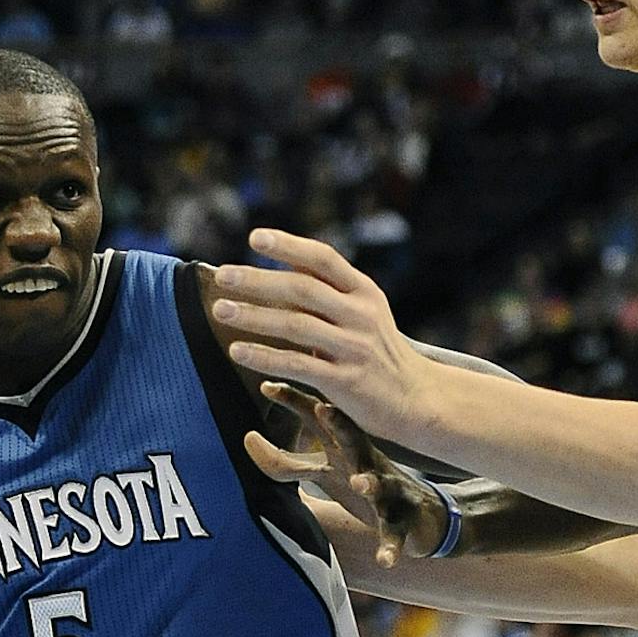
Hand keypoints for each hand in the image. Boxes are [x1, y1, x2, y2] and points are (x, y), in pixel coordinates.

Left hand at [213, 229, 443, 442]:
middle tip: (222, 275)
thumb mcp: (365, 313)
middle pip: (302, 289)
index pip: (323, 259)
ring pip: (295, 325)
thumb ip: (330, 293)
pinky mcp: (346, 381)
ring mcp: (355, 348)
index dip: (289, 246)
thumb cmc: (379, 353)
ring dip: (253, 316)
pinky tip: (238, 351)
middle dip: (257, 280)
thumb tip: (283, 267)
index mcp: (364, 292)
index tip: (255, 238)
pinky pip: (297, 365)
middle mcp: (361, 315)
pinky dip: (264, 356)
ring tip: (221, 310)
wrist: (416, 399)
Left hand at [244, 383, 448, 567]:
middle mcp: (368, 463)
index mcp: (347, 450)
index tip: (267, 386)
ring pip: (379, 483)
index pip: (319, 420)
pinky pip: (394, 535)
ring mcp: (388, 492)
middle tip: (324, 409)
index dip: (294, 403)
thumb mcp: (325, 470)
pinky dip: (390, 547)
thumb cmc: (366, 485)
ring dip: (369, 482)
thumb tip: (247, 438)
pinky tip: (384, 560)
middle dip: (339, 424)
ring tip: (360, 482)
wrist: (424, 515)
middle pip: (353, 439)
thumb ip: (285, 460)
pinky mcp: (402, 523)